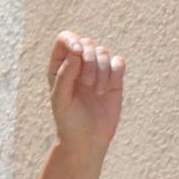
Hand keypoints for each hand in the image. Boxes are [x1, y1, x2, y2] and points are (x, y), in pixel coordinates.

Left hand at [46, 30, 124, 156]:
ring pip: (104, 52)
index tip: (77, 52)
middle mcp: (78, 65)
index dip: (72, 40)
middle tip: (86, 83)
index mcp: (59, 67)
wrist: (88, 139)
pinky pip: (119, 62)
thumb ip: (65, 75)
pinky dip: (115, 73)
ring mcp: (97, 70)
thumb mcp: (60, 99)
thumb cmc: (68, 120)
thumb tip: (75, 52)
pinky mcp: (114, 78)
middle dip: (89, 60)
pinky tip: (108, 89)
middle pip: (87, 43)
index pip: (65, 39)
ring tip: (96, 92)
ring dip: (102, 71)